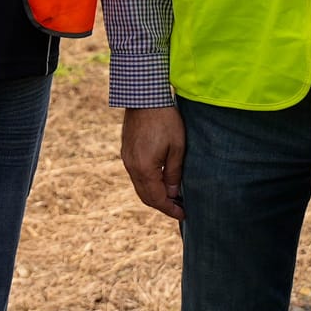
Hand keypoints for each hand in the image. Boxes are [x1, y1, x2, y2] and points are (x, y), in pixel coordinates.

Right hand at [120, 106, 185, 220]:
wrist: (144, 96)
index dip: (170, 209)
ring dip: (154, 194)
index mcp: (144, 168)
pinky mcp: (126, 150)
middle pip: (145, 196)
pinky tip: (160, 179)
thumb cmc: (165, 120)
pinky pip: (136, 174)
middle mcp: (131, 167)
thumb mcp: (177, 148)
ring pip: (139, 186)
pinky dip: (147, 182)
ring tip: (172, 195)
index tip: (183, 214)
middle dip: (162, 205)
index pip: (157, 198)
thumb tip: (173, 193)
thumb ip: (174, 173)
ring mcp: (126, 158)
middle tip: (179, 207)